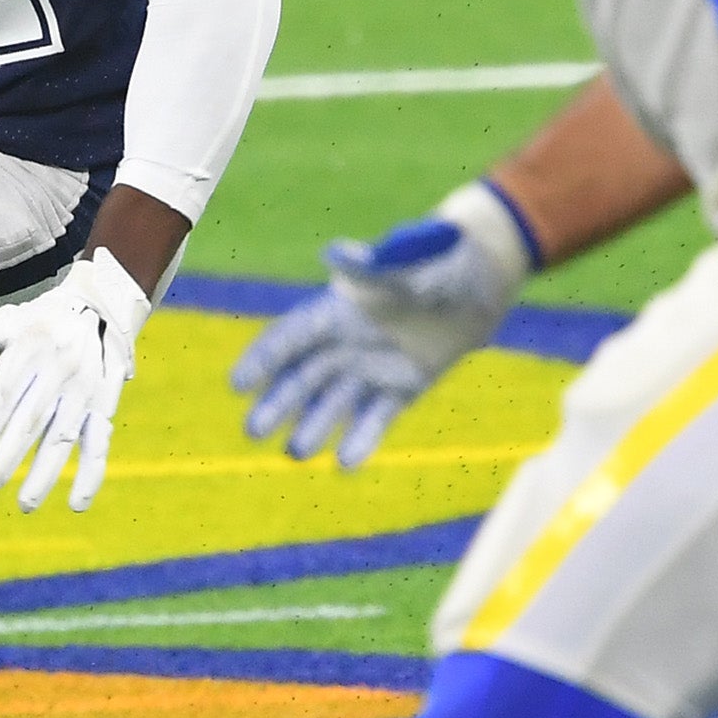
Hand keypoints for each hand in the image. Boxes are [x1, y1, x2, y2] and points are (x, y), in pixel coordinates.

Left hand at [0, 249, 151, 512]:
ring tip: (24, 504)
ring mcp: (85, 390)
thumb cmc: (38, 321)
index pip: (3, 391)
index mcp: (30, 346)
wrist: (100, 307)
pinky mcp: (104, 406)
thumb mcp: (3, 322)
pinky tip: (74, 504)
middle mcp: (60, 368)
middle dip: (9, 454)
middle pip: (32, 418)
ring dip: (45, 473)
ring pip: (64, 436)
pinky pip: (99, 443)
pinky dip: (90, 475)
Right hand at [229, 183, 531, 468]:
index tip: (238, 385)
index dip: (263, 359)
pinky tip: (345, 463)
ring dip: (312, 427)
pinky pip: (377, 416)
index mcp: (338, 309)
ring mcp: (373, 367)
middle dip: (278, 403)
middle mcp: (347, 342)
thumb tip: (339, 254)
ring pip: (334, 402)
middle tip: (253, 432)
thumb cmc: (439, 259)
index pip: (290, 337)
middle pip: (303, 377)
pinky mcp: (402, 387)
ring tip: (294, 455)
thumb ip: (376, 266)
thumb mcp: (409, 260)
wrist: (480, 279)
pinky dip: (361, 439)